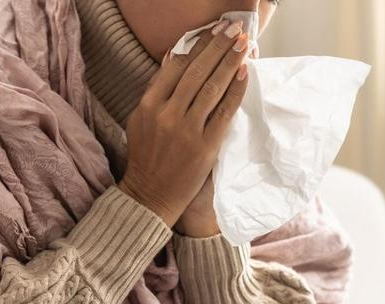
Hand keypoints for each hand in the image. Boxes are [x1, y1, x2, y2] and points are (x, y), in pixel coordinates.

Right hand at [119, 20, 250, 226]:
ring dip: (229, 61)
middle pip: (196, 71)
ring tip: (242, 43)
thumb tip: (172, 55)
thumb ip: (156, 89)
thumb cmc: (147, 157)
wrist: (150, 196)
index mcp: (148, 105)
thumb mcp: (140, 120)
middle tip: (233, 28)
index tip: (212, 30)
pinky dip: (235, 90)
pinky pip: (224, 112)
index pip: (176, 66)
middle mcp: (166, 114)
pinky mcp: (205, 146)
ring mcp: (186, 130)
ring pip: (211, 87)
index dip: (197, 45)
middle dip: (217, 45)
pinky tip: (244, 73)